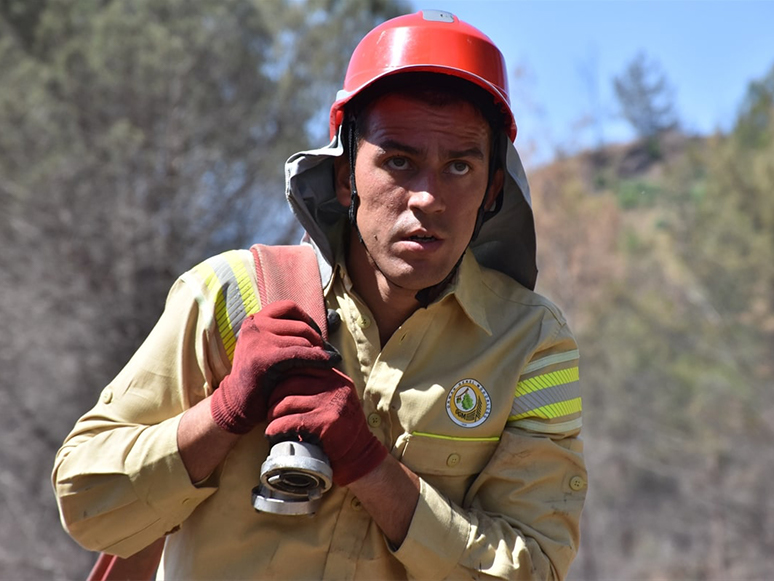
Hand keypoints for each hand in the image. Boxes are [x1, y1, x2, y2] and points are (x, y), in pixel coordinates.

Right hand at [210, 301, 338, 433]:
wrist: (237, 403)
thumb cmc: (260, 377)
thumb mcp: (269, 348)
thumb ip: (287, 334)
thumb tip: (330, 321)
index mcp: (255, 320)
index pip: (289, 307)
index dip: (308, 319)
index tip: (317, 336)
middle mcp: (254, 325)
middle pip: (300, 325)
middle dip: (318, 340)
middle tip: (328, 355)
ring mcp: (258, 340)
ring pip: (303, 340)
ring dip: (319, 352)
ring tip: (329, 363)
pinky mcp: (264, 357)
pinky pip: (300, 353)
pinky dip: (318, 359)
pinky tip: (330, 364)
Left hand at [265, 368, 387, 485]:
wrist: (359, 453)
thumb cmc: (340, 426)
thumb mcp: (336, 397)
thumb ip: (320, 384)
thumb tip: (286, 372)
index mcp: (336, 377)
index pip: (301, 366)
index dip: (281, 377)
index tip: (272, 390)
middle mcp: (335, 386)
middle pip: (289, 383)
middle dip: (273, 397)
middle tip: (268, 410)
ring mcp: (331, 404)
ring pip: (286, 402)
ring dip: (272, 414)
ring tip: (270, 422)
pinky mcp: (324, 423)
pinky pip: (289, 422)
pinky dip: (275, 429)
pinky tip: (272, 433)